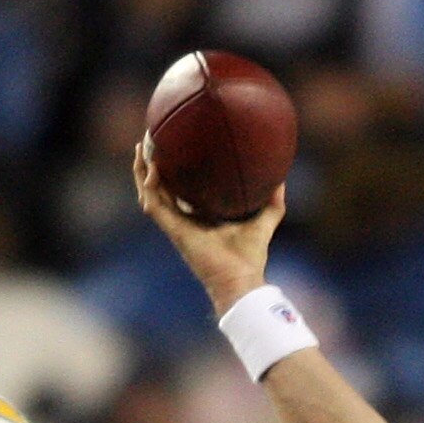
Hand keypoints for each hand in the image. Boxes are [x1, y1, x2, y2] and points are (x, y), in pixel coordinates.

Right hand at [133, 140, 286, 313]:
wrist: (241, 279)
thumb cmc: (250, 257)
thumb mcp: (265, 221)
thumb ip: (273, 202)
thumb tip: (282, 179)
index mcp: (198, 219)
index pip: (180, 192)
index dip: (173, 173)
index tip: (173, 151)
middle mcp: (183, 222)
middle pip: (159, 189)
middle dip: (150, 167)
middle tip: (149, 142)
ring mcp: (175, 226)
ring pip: (150, 194)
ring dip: (142, 172)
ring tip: (141, 147)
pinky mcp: (173, 231)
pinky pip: (154, 204)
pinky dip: (150, 185)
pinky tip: (152, 167)